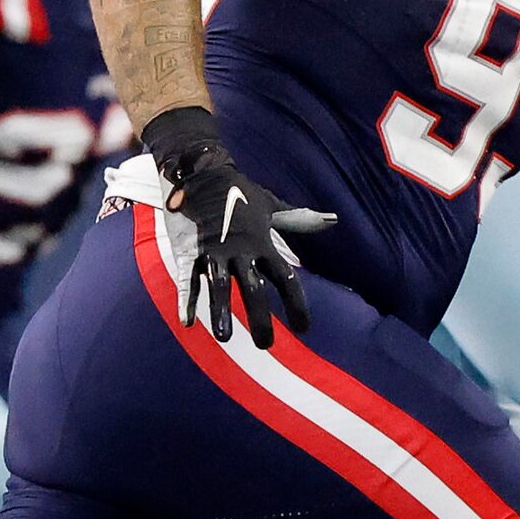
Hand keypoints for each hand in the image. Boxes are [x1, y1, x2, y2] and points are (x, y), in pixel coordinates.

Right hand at [144, 106, 333, 347]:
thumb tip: (332, 220)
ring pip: (219, 288)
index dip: (297, 305)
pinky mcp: (191, 252)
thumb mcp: (272, 206)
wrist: (202, 173)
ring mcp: (215, 252)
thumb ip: (299, 219)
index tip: (304, 328)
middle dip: (260, 319)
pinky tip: (187, 321)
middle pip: (254, 290)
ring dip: (221, 313)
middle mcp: (241, 251)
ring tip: (225, 339)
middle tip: (266, 346)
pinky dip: (187, 299)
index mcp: (263, 244)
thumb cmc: (241, 194)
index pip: (287, 279)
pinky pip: (189, 279)